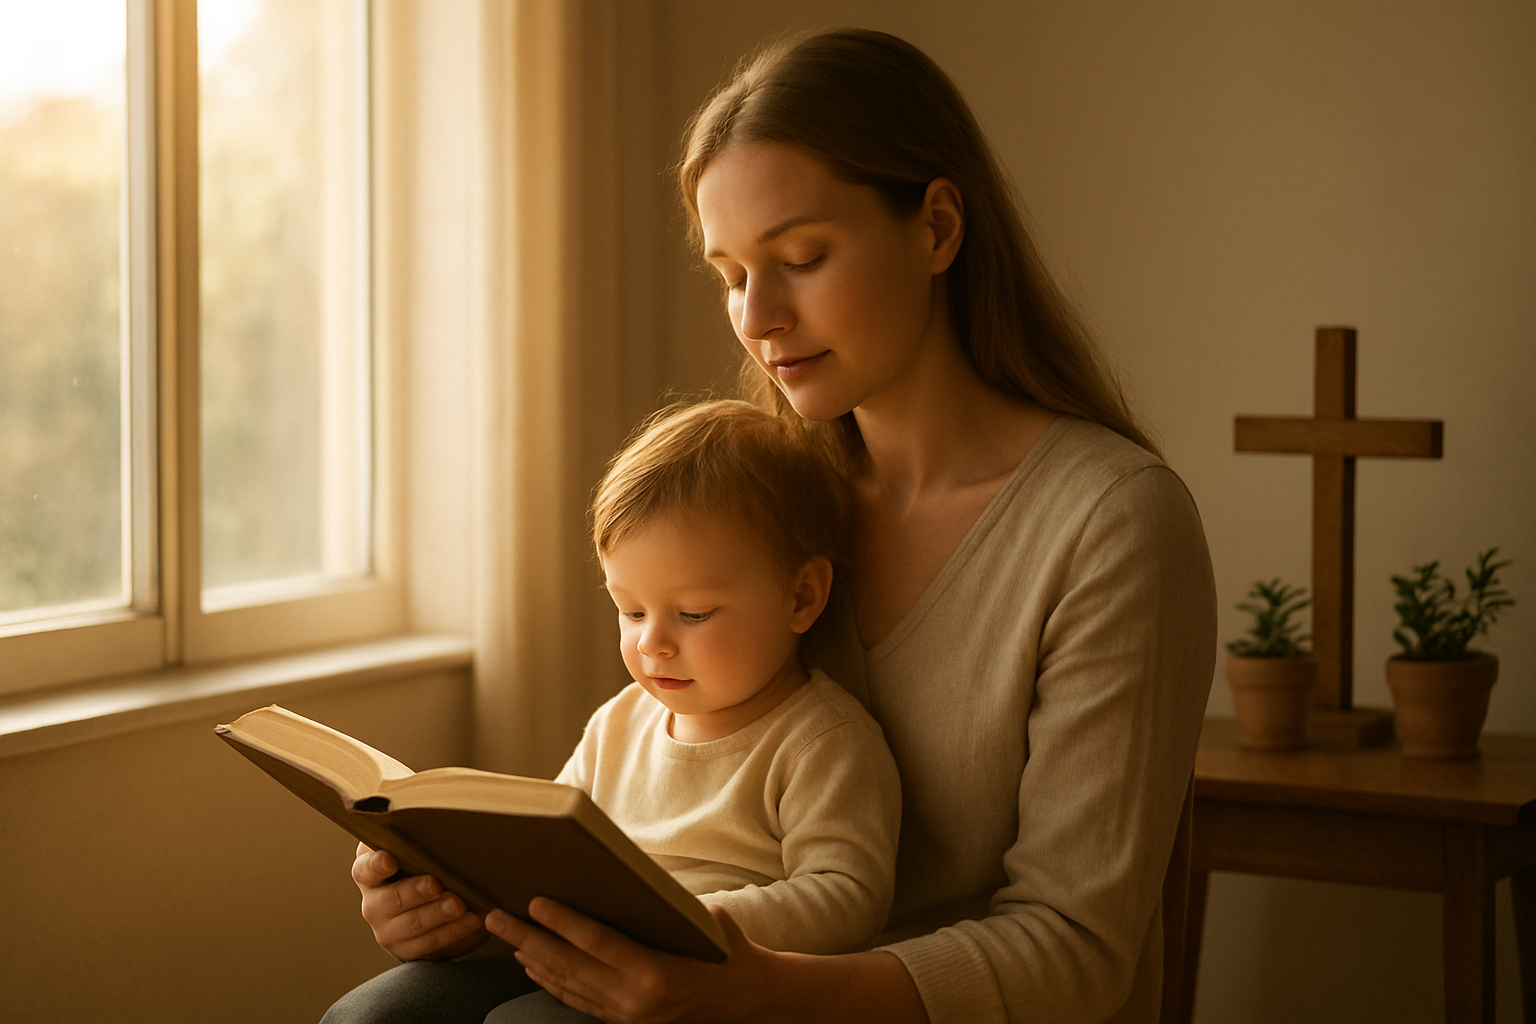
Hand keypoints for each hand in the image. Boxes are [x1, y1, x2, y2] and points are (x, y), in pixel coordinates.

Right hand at [352, 842, 487, 959]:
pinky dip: (456, 933)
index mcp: (369, 873)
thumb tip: (435, 807)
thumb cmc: (419, 862)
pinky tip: (474, 921)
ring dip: (439, 915)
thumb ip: (413, 833)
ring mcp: (389, 931)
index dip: (376, 865)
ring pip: (414, 925)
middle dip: (416, 892)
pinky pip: (433, 944)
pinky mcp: (409, 950)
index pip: (365, 869)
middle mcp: (373, 904)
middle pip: (392, 900)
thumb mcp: (411, 847)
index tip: (390, 859)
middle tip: (437, 884)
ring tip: (461, 905)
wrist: (423, 902)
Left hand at [485, 899, 775, 1022]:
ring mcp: (626, 1017)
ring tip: (505, 936)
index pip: (596, 943)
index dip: (561, 922)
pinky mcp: (622, 1023)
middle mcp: (635, 1001)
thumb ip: (668, 904)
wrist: (746, 999)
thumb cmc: (727, 949)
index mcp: (656, 973)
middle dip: (527, 939)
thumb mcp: (707, 919)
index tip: (533, 902)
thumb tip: (629, 876)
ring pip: (567, 986)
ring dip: (532, 960)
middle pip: (568, 966)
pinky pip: (577, 1001)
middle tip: (495, 916)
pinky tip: (532, 965)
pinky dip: (550, 982)